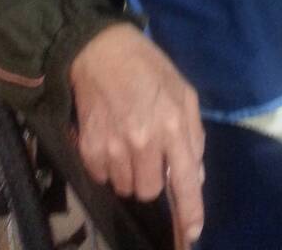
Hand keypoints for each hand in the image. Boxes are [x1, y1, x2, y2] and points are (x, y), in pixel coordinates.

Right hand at [69, 24, 204, 245]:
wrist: (100, 50)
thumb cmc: (149, 68)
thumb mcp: (183, 91)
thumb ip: (192, 134)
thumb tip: (194, 174)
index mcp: (173, 125)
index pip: (185, 180)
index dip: (189, 212)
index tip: (191, 235)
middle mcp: (144, 141)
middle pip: (150, 190)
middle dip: (152, 178)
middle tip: (148, 152)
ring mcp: (113, 147)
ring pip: (125, 187)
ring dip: (129, 173)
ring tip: (128, 140)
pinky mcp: (88, 148)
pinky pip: (102, 177)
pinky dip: (107, 166)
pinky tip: (109, 138)